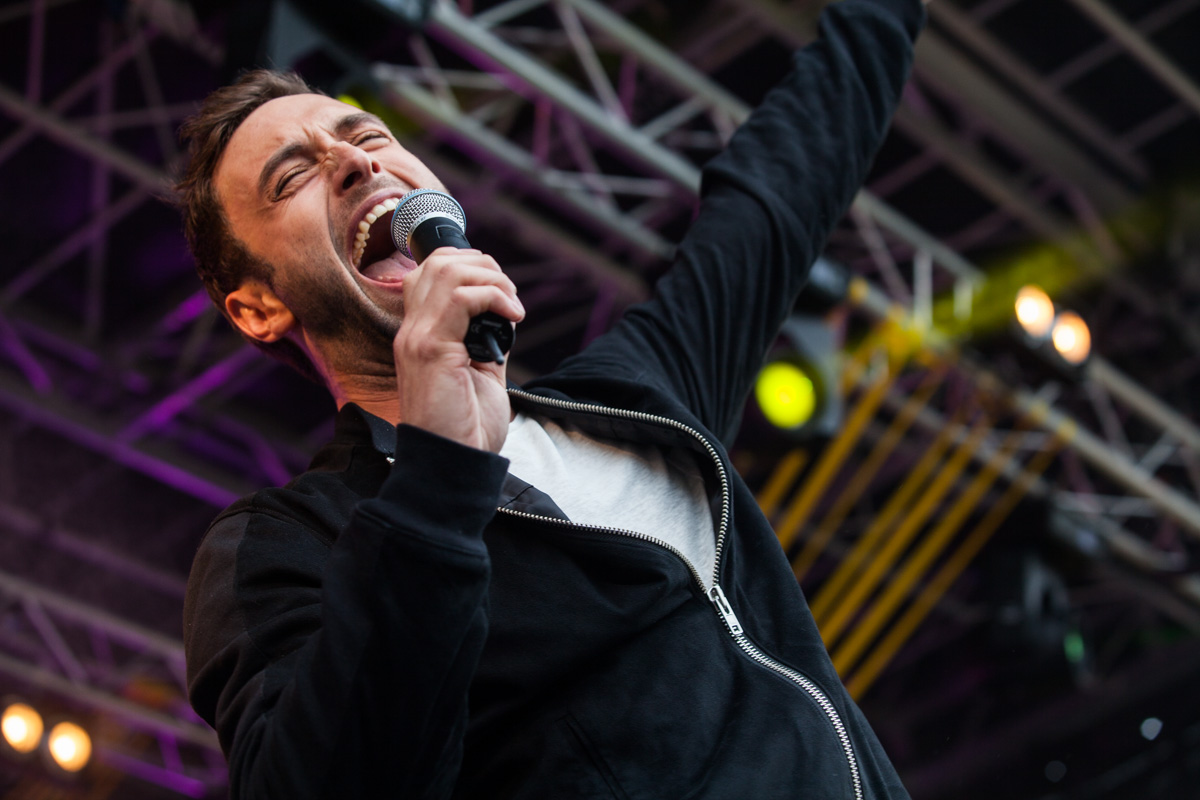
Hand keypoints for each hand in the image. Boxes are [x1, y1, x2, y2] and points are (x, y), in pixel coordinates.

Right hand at [393, 248, 522, 452]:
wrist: (454, 464)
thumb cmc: (467, 429)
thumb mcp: (483, 374)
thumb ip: (489, 341)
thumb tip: (506, 314)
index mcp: (421, 335)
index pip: (431, 272)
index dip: (470, 268)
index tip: (503, 294)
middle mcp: (412, 331)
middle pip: (438, 262)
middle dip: (485, 267)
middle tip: (511, 298)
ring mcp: (417, 338)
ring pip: (448, 271)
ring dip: (491, 280)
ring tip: (513, 307)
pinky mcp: (430, 349)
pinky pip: (461, 298)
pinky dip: (494, 297)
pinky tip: (513, 318)